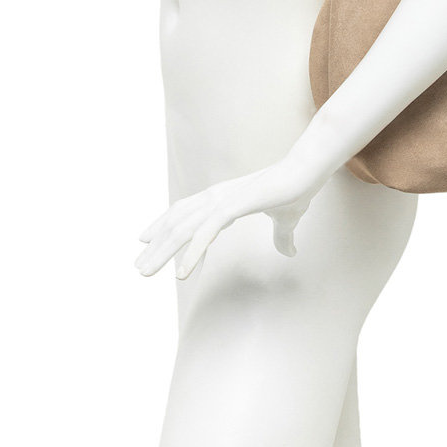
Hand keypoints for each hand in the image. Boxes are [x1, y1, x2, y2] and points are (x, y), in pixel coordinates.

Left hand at [134, 158, 325, 279]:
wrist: (308, 173)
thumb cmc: (296, 191)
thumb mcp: (285, 221)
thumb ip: (281, 236)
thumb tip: (288, 252)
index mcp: (221, 198)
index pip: (183, 211)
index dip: (163, 227)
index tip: (145, 242)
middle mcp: (215, 197)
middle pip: (176, 223)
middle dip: (156, 246)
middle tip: (139, 268)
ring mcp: (222, 201)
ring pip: (183, 229)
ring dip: (162, 252)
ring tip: (146, 272)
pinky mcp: (233, 206)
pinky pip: (205, 234)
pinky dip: (191, 253)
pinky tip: (181, 273)